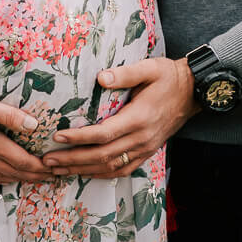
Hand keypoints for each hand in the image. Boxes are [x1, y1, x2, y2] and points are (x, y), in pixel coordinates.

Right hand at [0, 56, 47, 184]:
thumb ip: (8, 115)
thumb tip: (35, 126)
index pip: (23, 161)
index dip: (42, 167)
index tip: (56, 168)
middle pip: (15, 172)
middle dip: (36, 176)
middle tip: (54, 177)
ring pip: (0, 178)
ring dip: (20, 180)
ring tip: (36, 180)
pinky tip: (3, 181)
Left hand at [41, 57, 199, 177]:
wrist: (194, 92)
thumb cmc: (170, 77)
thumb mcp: (151, 68)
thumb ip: (126, 73)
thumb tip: (100, 77)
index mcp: (139, 118)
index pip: (104, 134)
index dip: (79, 138)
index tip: (57, 137)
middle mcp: (141, 138)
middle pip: (102, 156)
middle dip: (72, 160)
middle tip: (47, 160)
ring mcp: (145, 148)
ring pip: (110, 167)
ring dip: (83, 170)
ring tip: (58, 169)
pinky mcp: (148, 152)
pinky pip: (122, 169)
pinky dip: (101, 174)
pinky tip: (85, 172)